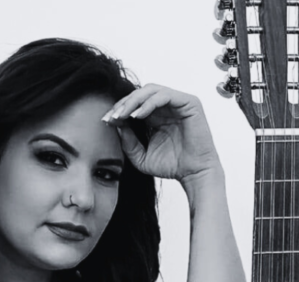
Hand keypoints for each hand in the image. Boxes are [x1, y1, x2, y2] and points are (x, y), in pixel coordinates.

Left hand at [102, 84, 221, 182]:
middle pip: (139, 93)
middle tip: (111, 117)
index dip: (118, 110)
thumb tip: (115, 124)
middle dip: (122, 104)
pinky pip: (164, 95)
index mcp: (156, 116)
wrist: (193, 174)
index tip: (105, 121)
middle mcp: (167, 107)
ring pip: (150, 90)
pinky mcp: (189, 103)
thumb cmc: (171, 166)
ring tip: (122, 115)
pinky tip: (137, 116)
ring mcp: (178, 103)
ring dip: (133, 101)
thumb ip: (128, 141)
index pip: (134, 104)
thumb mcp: (141, 156)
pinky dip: (148, 103)